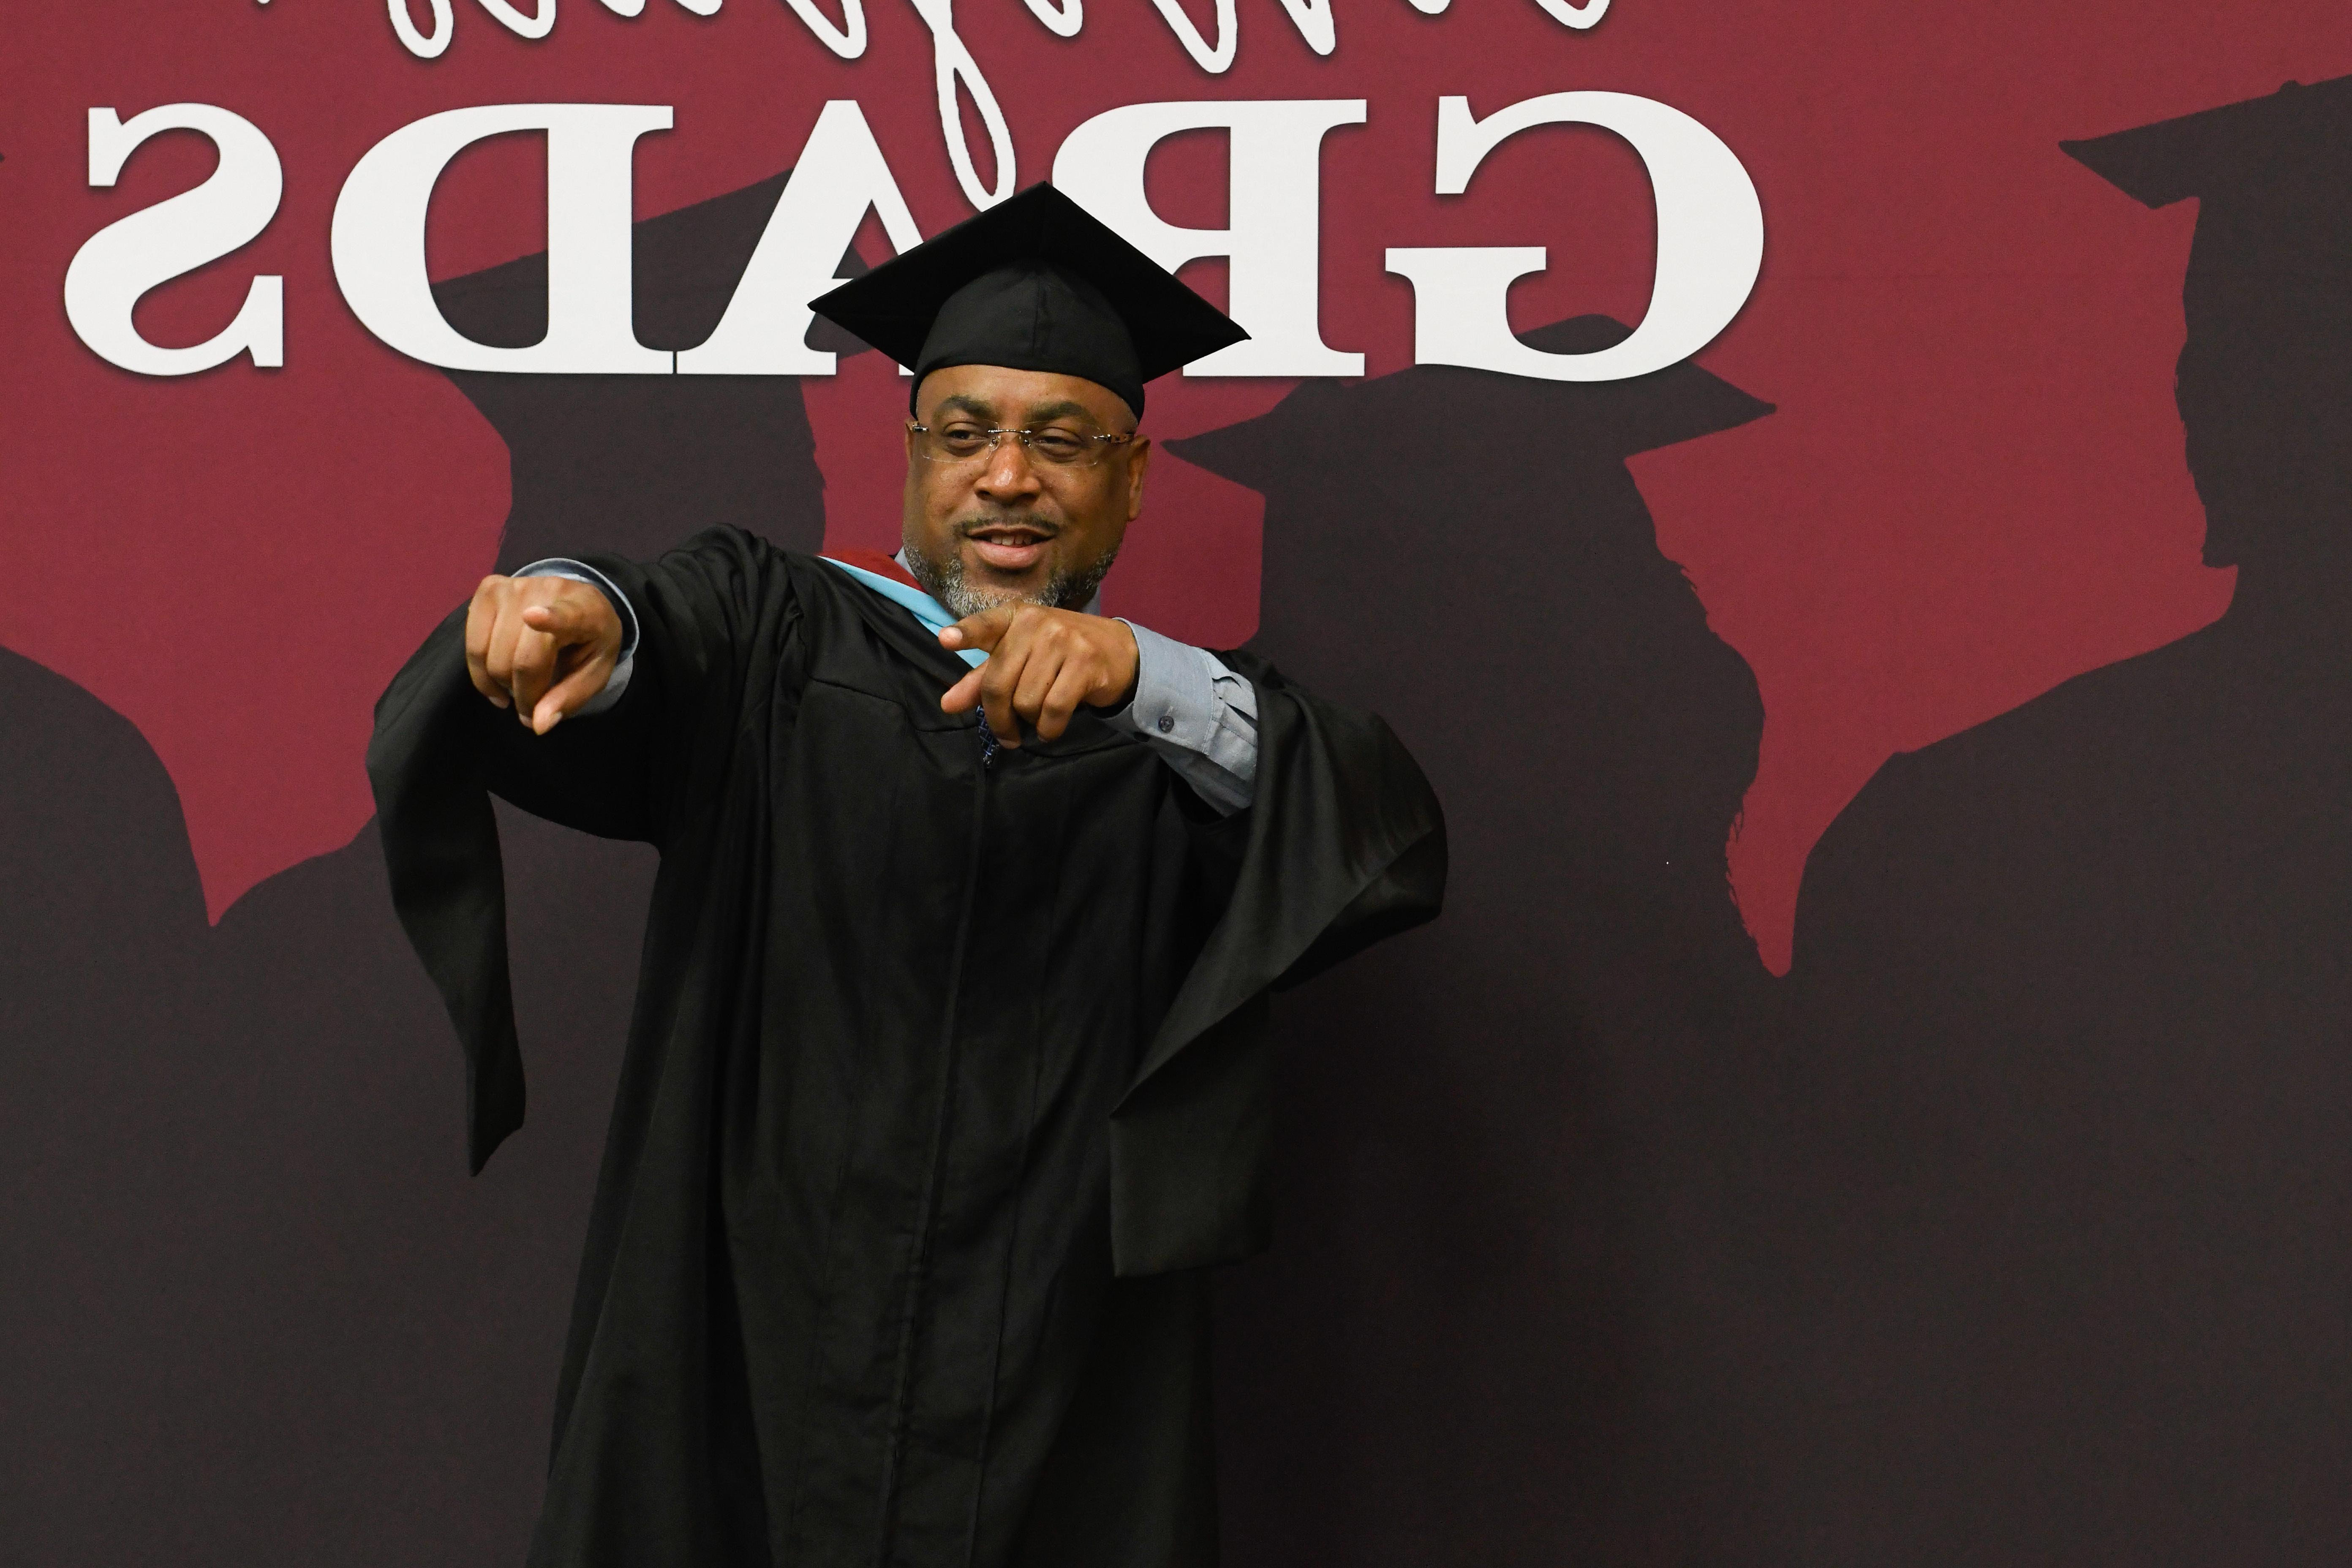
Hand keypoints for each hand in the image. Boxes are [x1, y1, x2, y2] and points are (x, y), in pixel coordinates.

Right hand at [463, 574, 623, 734]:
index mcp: (584, 611)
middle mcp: (546, 591)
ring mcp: (513, 586)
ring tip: (518, 689)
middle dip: (524, 695)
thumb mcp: (594, 674)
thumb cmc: (588, 642)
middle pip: (520, 658)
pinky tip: (497, 682)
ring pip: (491, 654)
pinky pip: (472, 644)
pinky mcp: (488, 589)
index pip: (565, 615)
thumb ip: (570, 698)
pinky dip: (481, 673)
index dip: (549, 618)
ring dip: (501, 684)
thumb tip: (537, 725)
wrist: (576, 602)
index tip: (533, 617)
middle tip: (533, 706)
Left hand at [939, 603, 1138, 745]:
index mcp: (1013, 617)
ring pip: (1026, 701)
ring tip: (1039, 716)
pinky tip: (1050, 728)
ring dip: (1029, 721)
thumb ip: (981, 679)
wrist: (1118, 651)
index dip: (965, 634)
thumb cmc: (1058, 655)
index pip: (984, 625)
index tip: (944, 640)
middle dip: (999, 719)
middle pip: (998, 684)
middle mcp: (1036, 623)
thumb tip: (947, 704)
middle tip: (1007, 735)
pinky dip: (1048, 729)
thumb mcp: (1019, 658)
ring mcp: (1063, 640)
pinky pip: (1053, 710)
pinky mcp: (1085, 663)